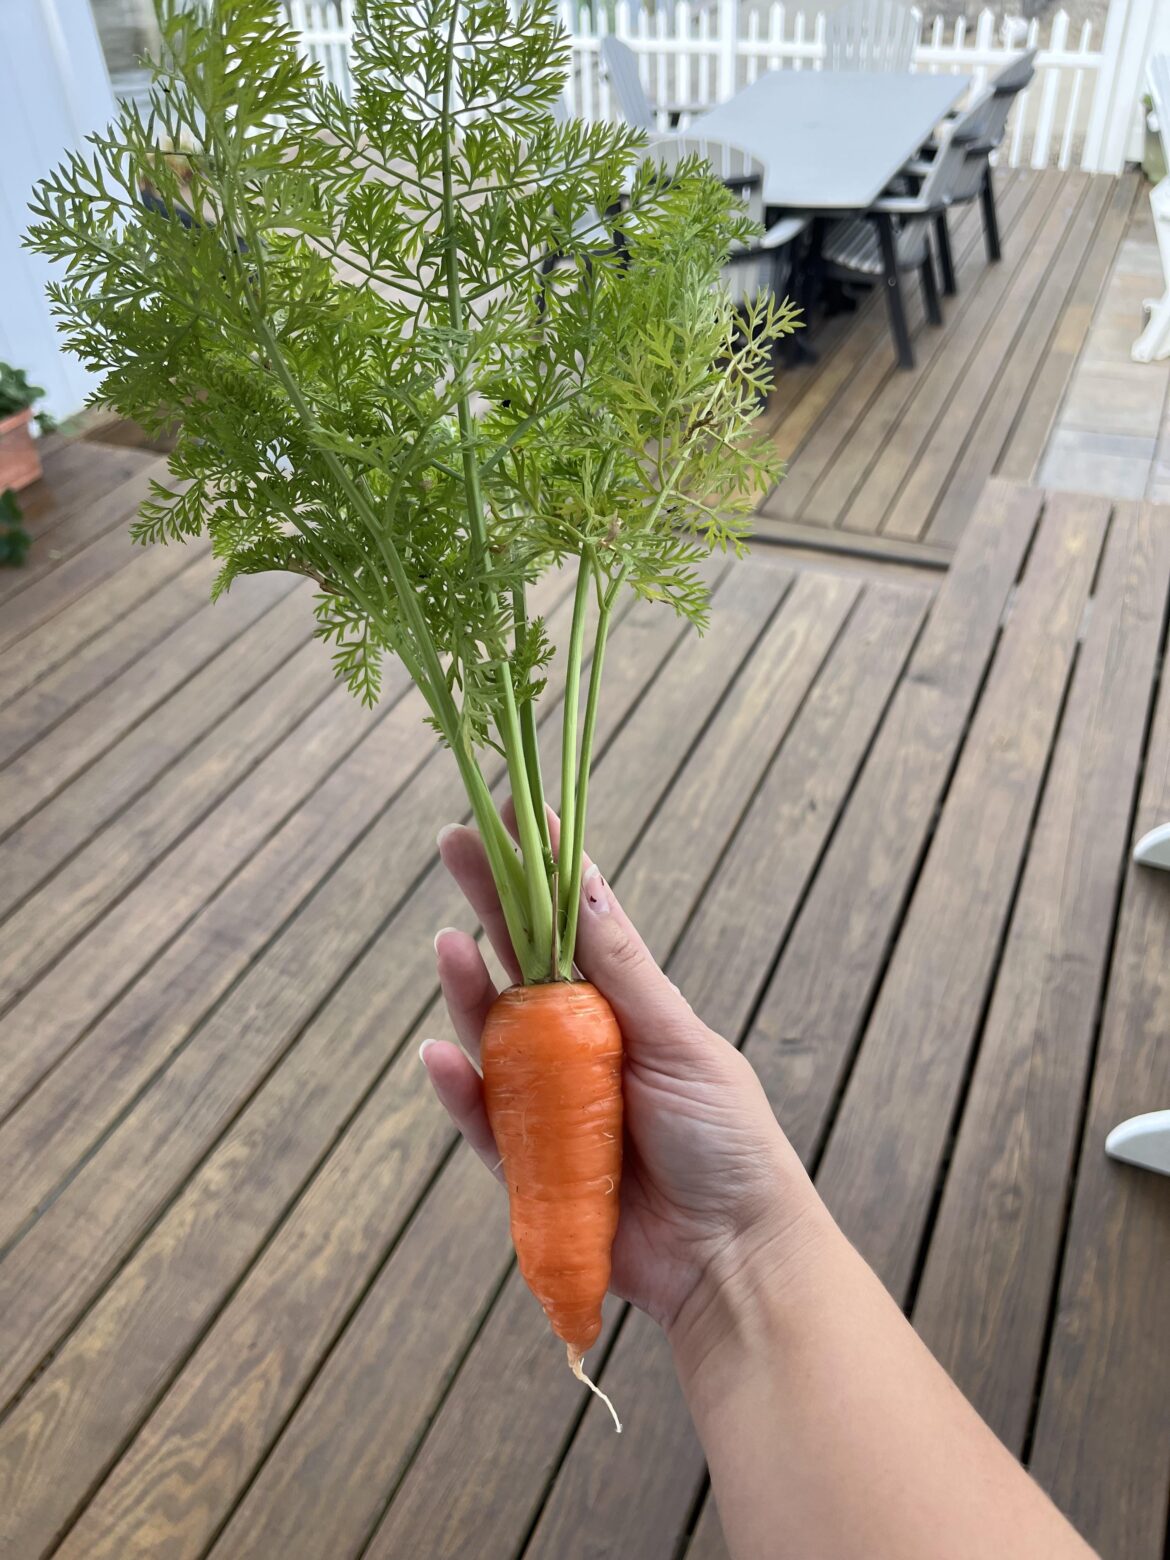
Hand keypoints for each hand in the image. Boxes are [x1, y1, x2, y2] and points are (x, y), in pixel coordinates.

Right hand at [421, 814, 823, 1333]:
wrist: (730, 1255)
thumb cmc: (726, 1137)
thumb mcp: (678, 1039)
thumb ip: (623, 969)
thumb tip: (586, 879)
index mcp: (620, 1008)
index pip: (571, 925)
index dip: (540, 871)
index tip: (513, 811)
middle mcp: (577, 1045)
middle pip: (519, 964)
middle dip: (487, 903)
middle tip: (454, 842)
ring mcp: (546, 1101)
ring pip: (491, 1034)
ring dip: (467, 990)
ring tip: (450, 945)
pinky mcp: (525, 1164)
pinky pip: (481, 1120)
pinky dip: (459, 1089)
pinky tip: (442, 1054)